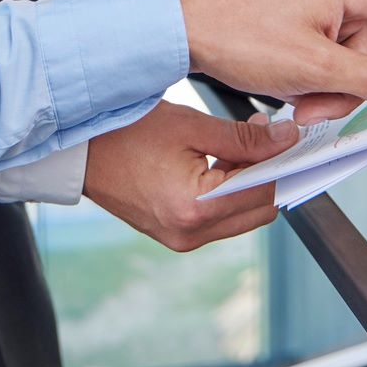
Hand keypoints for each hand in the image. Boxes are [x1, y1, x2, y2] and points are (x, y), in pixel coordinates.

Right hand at [83, 100, 293, 249]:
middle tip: (261, 137)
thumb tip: (286, 139)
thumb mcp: (190, 126)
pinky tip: (215, 163)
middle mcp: (190, 234)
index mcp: (195, 207)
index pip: (263, 190)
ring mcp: (181, 240)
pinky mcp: (175, 236)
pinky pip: (219, 220)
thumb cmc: (125, 133)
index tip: (288, 136)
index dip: (280, 161)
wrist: (79, 153)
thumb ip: (244, 137)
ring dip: (247, 185)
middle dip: (266, 174)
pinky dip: (226, 194)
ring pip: (242, 217)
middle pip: (259, 210)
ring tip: (233, 147)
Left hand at [178, 0, 366, 123]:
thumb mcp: (310, 67)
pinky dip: (323, 90)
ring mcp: (322, 15)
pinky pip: (335, 66)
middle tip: (362, 80)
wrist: (182, 28)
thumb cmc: (240, 35)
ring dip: (334, 95)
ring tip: (298, 103)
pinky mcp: (304, 33)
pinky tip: (303, 102)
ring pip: (358, 65)